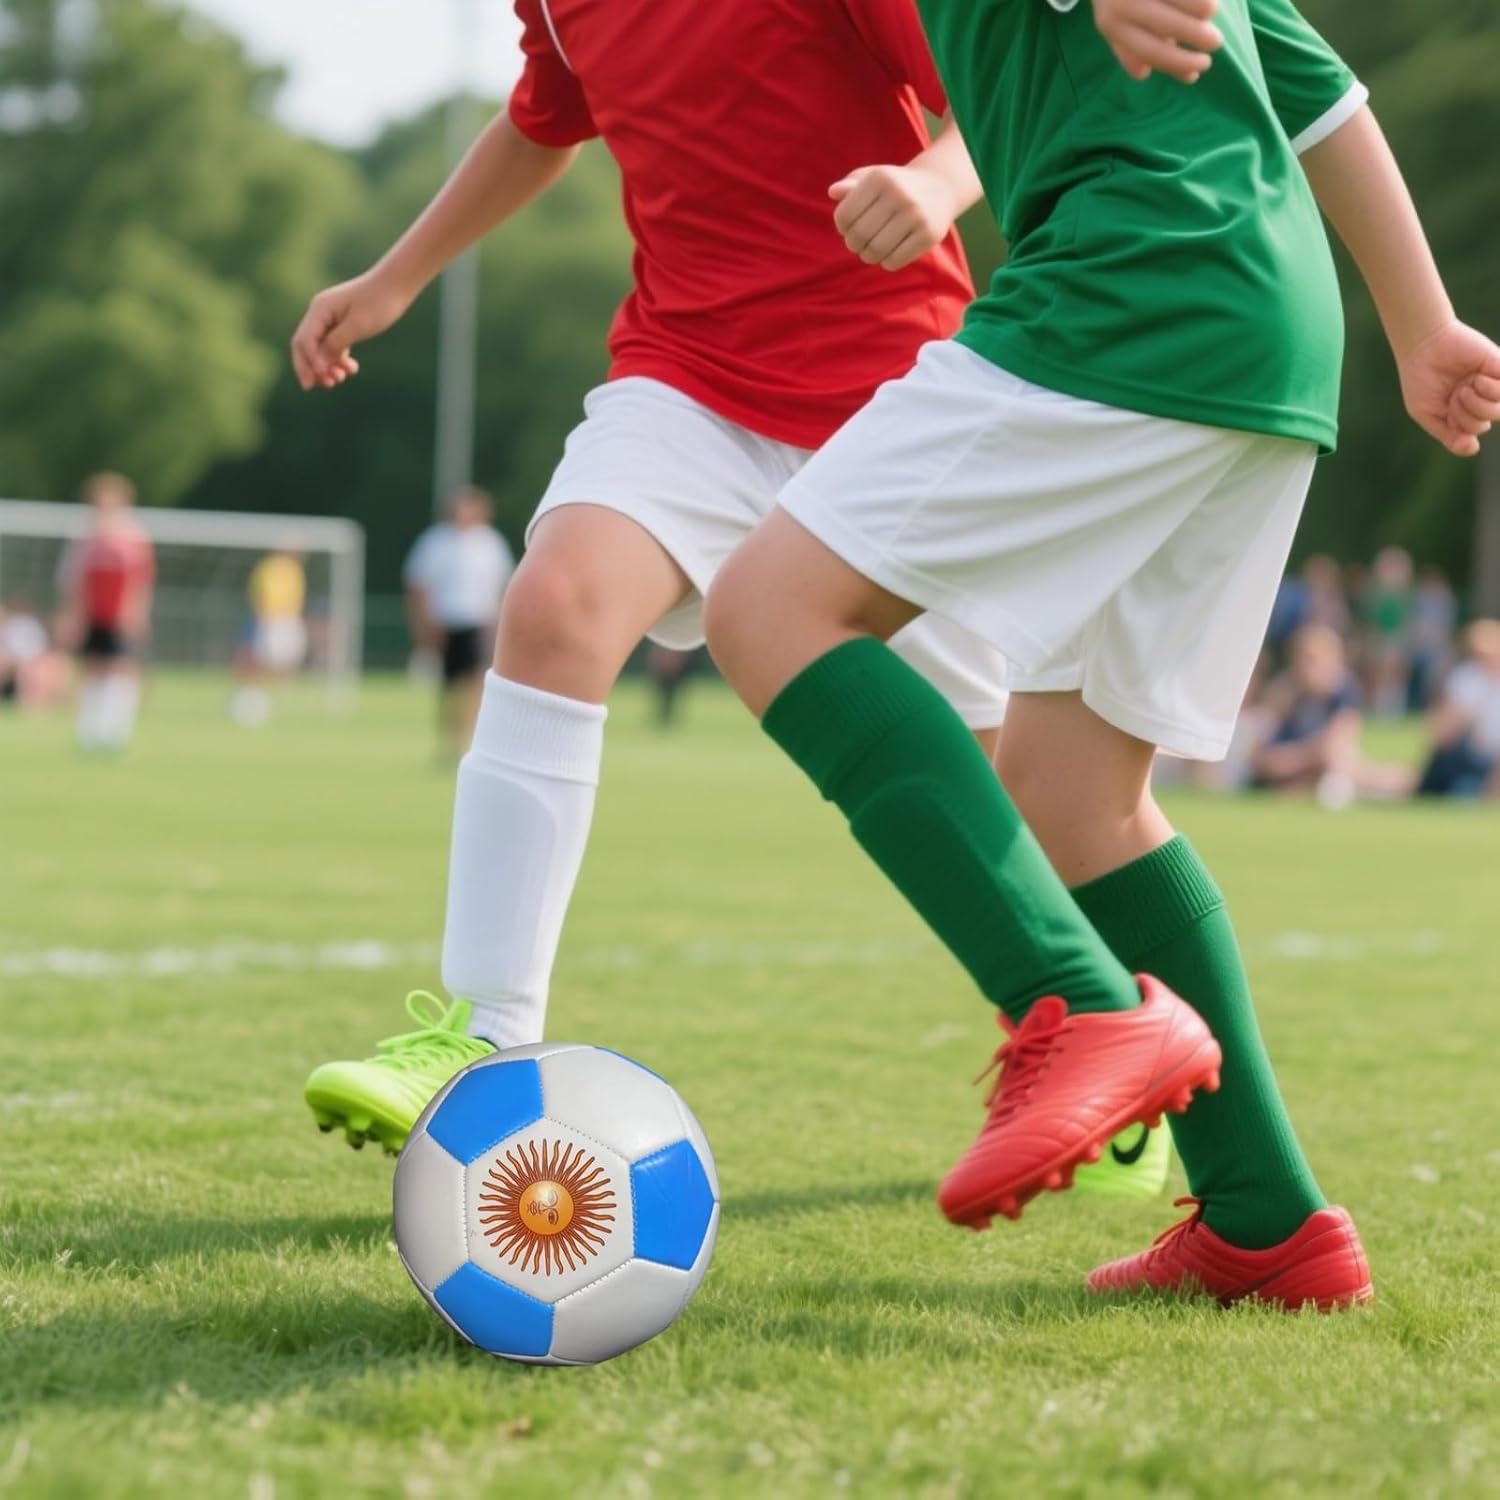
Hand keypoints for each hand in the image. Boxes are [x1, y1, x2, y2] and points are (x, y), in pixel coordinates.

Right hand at [290, 271, 413, 391]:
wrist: (396, 286)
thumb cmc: (379, 303)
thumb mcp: (358, 326)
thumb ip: (336, 344)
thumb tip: (319, 362)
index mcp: (320, 310)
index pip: (304, 340)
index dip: (309, 362)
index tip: (322, 377)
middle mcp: (321, 313)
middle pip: (306, 345)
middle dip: (310, 367)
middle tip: (314, 387)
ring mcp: (331, 318)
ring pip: (320, 348)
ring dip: (326, 366)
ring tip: (340, 380)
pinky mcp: (342, 324)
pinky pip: (334, 345)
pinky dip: (339, 359)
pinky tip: (351, 369)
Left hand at [829, 164, 959, 271]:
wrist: (940, 187)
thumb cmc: (896, 185)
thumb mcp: (874, 178)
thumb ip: (851, 184)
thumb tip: (833, 192)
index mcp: (880, 178)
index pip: (844, 215)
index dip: (842, 228)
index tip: (848, 229)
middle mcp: (899, 194)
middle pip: (859, 235)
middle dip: (854, 245)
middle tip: (858, 245)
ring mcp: (916, 215)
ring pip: (876, 250)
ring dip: (868, 256)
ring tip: (871, 251)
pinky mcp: (929, 234)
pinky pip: (895, 261)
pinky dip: (886, 263)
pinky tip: (888, 255)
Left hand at [1093, 0, 1222, 84]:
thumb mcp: (1113, 23)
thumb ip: (1127, 51)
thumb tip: (1146, 75)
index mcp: (1112, 25)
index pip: (1151, 52)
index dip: (1181, 63)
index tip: (1202, 67)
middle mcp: (1124, 3)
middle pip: (1172, 26)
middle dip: (1200, 37)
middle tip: (1216, 42)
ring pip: (1184, 1)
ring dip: (1206, 9)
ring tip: (1213, 13)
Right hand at [1396, 320, 1499, 457]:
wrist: (1424, 346)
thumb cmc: (1420, 379)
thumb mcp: (1428, 414)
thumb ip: (1449, 434)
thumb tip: (1473, 449)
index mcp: (1463, 410)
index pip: (1472, 433)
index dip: (1458, 427)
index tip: (1444, 409)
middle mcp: (1480, 397)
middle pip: (1486, 424)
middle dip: (1467, 415)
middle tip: (1455, 395)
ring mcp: (1491, 383)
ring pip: (1499, 411)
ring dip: (1479, 403)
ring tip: (1466, 386)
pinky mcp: (1499, 368)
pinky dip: (1491, 388)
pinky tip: (1478, 377)